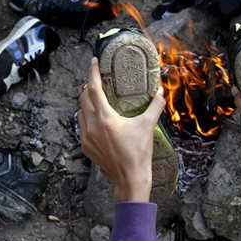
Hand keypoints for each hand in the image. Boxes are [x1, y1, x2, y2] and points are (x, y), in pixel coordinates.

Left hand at [78, 57, 165, 201]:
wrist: (130, 178)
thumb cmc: (138, 152)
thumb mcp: (148, 126)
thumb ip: (155, 106)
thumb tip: (160, 92)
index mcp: (105, 118)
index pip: (93, 89)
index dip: (92, 73)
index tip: (94, 62)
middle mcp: (91, 126)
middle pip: (83, 98)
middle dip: (88, 86)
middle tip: (96, 79)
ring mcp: (86, 137)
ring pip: (80, 112)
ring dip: (86, 102)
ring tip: (96, 97)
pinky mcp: (86, 147)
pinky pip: (81, 126)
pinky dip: (87, 118)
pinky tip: (96, 119)